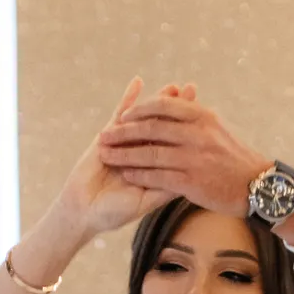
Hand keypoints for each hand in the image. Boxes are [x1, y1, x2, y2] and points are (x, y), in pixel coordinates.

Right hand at [55, 77, 198, 238]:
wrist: (84, 211)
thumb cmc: (115, 212)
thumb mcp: (146, 201)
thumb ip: (166, 187)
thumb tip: (191, 173)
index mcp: (156, 167)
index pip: (176, 144)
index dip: (190, 129)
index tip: (210, 116)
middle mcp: (144, 153)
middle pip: (165, 125)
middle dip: (178, 108)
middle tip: (192, 89)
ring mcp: (126, 143)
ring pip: (146, 117)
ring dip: (159, 100)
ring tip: (173, 86)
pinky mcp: (108, 137)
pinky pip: (120, 113)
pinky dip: (128, 98)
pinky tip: (138, 81)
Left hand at [96, 92, 272, 216]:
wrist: (259, 187)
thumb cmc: (236, 159)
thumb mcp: (218, 129)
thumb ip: (195, 118)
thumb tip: (177, 102)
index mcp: (202, 117)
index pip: (162, 106)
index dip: (138, 110)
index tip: (122, 116)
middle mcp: (197, 134)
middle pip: (150, 128)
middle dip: (122, 132)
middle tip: (104, 136)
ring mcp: (193, 158)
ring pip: (149, 152)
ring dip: (124, 154)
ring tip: (106, 156)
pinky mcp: (191, 181)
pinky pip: (157, 175)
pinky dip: (138, 173)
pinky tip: (125, 174)